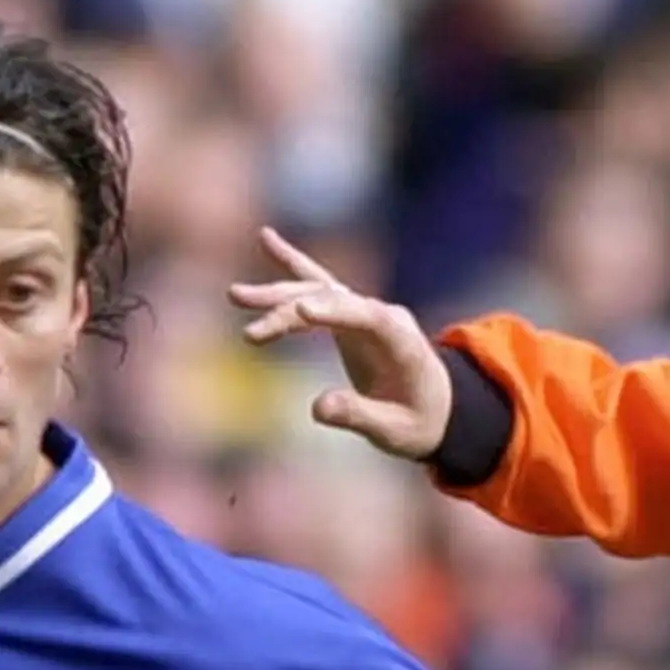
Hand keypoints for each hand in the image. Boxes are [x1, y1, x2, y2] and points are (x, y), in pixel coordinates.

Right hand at [228, 228, 452, 459]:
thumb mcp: (394, 432)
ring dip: (277, 293)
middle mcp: (384, 318)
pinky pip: (317, 285)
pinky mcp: (347, 314)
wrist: (435, 406)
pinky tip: (265, 238)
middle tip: (251, 334)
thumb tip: (317, 407)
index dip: (336, 311)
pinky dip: (291, 264)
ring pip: (318, 291)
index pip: (370, 317)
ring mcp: (365, 312)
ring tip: (234, 295)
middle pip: (335, 302)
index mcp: (403, 344)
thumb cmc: (417, 422)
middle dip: (290, 313)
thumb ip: (359, 415)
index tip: (300, 309)